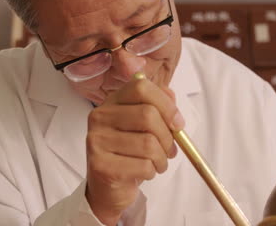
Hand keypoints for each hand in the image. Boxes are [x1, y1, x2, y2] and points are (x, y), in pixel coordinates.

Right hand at [85, 78, 184, 224]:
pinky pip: (143, 165)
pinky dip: (152, 171)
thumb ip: (160, 106)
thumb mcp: (147, 126)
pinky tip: (146, 172)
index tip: (177, 123)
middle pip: (148, 115)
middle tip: (170, 149)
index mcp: (113, 101)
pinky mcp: (100, 165)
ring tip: (158, 162)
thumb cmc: (132, 153)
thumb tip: (170, 97)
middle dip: (168, 137)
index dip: (166, 104)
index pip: (141, 87)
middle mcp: (101, 116)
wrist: (109, 187)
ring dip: (162, 158)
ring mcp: (97, 140)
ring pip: (149, 143)